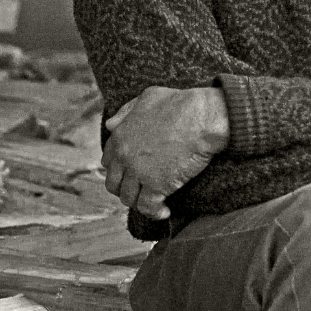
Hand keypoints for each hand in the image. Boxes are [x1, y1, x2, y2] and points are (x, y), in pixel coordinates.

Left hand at [102, 86, 228, 219]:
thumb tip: (110, 124)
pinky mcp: (156, 185)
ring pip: (129, 198)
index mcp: (120, 137)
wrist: (202, 117)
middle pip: (114, 184)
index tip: (131, 173)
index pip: (108, 162)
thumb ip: (127, 111)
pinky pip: (148, 207)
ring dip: (140, 202)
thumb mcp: (149, 98)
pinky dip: (155, 213)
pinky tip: (165, 212)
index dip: (119, 169)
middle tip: (141, 190)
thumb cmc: (181, 103)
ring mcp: (139, 172)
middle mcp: (124, 156)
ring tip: (154, 202)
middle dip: (125, 189)